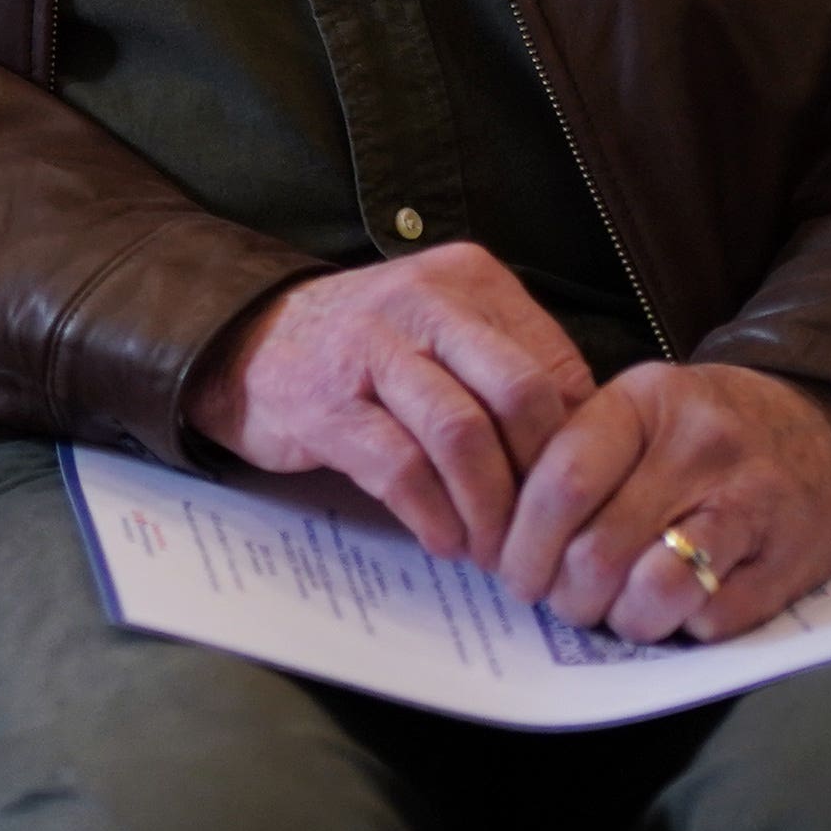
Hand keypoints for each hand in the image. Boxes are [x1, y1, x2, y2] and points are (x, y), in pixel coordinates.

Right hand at [190, 243, 596, 564]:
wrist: (247, 340)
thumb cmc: (366, 350)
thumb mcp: (444, 333)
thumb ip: (508, 372)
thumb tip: (583, 457)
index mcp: (470, 281)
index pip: (555, 368)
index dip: (575, 447)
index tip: (574, 500)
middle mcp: (424, 300)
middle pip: (520, 395)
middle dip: (541, 481)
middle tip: (543, 535)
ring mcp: (371, 347)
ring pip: (463, 435)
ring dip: (488, 509)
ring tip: (491, 549)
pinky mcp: (327, 402)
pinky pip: (400, 468)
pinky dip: (433, 515)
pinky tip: (443, 540)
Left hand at [496, 363, 830, 644]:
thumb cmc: (717, 429)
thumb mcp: (648, 408)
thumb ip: (583, 454)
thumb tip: (505, 532)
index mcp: (646, 401)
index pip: (561, 479)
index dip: (523, 540)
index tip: (511, 570)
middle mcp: (697, 447)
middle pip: (598, 548)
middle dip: (564, 594)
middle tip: (561, 601)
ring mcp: (749, 504)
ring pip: (652, 591)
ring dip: (620, 620)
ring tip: (615, 612)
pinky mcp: (789, 561)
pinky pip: (710, 619)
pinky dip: (682, 627)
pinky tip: (678, 608)